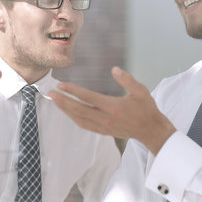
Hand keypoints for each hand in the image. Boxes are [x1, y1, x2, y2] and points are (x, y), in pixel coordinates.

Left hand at [49, 66, 175, 154]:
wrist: (151, 130)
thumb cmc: (146, 109)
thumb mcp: (141, 91)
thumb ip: (127, 79)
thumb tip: (114, 69)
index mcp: (113, 107)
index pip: (88, 97)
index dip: (73, 91)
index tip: (62, 85)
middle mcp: (105, 119)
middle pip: (79, 109)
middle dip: (63, 101)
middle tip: (51, 93)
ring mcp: (103, 127)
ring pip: (79, 119)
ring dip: (66, 110)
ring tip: (56, 101)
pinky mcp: (103, 131)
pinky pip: (84, 125)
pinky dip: (74, 118)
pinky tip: (68, 112)